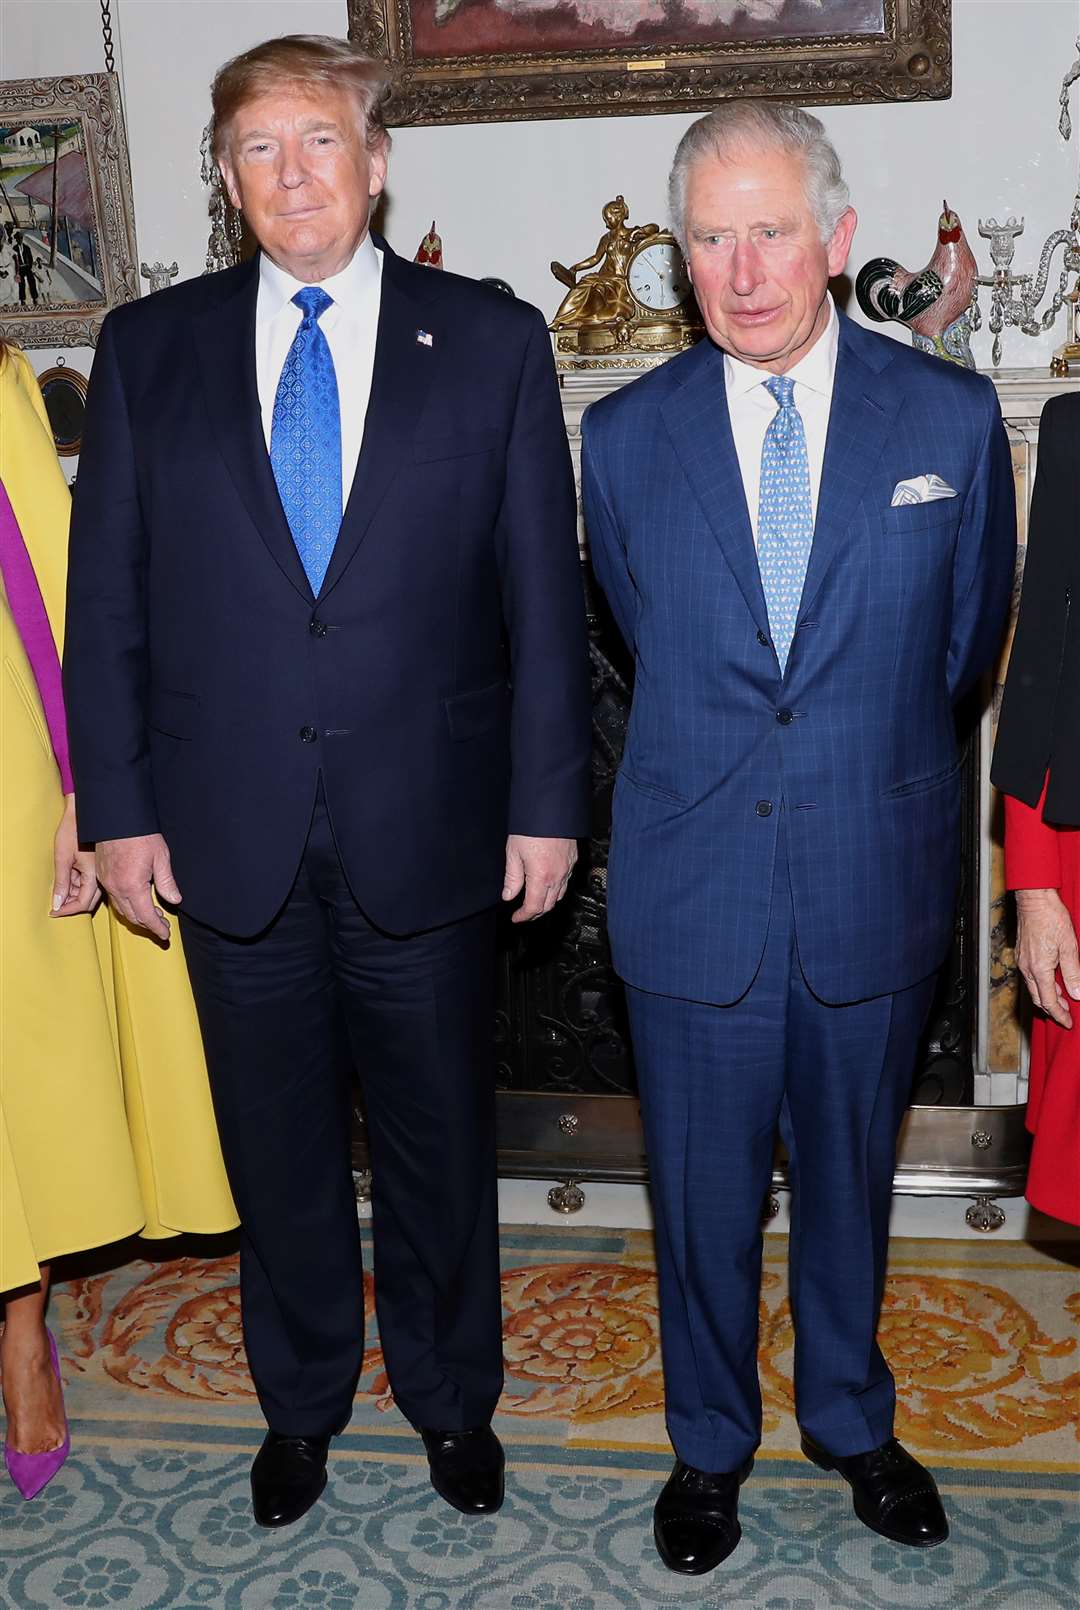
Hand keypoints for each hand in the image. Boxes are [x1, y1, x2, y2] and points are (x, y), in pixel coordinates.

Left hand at [51, 795, 100, 916]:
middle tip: (56, 904)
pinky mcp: (97, 866)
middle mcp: (101, 875)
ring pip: (88, 893)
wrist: (82, 812)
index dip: (68, 910)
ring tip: (60, 889)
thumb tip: (58, 903)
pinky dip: (77, 885)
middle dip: (71, 905)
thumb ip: (62, 883)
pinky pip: (88, 882)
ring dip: (73, 895)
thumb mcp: (62, 858)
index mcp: (93, 875)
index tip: (55, 912)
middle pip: (88, 901)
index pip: (83, 903)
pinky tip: (68, 879)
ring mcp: (100, 871)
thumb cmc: (72, 830)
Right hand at [96, 832, 180, 940]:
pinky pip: (113, 898)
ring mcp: (106, 882)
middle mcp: (116, 887)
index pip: (146, 916)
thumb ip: (167, 882)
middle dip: (148, 925)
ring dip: (136, 916)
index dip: (157, 928)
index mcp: (132, 886)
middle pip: (132, 916)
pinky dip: (125, 905)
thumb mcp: (161, 857)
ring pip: (121, 909)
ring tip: (152, 917)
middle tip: (162, 927)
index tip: (165, 935)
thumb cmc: (139, 834)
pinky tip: (136, 902)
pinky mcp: (101, 875)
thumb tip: (174, 900)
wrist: (116, 818)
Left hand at [503, 835, 577, 922]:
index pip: (534, 907)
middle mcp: (558, 876)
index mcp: (541, 877)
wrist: (551, 808)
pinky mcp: (573, 860)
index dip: (524, 916)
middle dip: (535, 913)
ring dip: (547, 902)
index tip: (516, 918)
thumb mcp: (513, 853)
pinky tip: (547, 885)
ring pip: (559, 895)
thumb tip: (508, 896)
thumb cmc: (531, 828)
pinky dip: (556, 889)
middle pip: (548, 905)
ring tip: (534, 902)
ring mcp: (568, 868)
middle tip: (523, 914)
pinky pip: (565, 882)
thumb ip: (512, 878)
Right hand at [1015, 887, 1079, 1027]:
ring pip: (1034, 988)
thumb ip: (1073, 974)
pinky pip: (1031, 977)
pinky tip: (1053, 981)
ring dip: (1047, 997)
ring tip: (1062, 1000)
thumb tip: (1077, 994)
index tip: (1068, 1022)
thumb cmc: (1051, 918)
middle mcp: (1027, 968)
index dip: (1059, 1014)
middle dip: (1052, 1009)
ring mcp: (1022, 961)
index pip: (1048, 1001)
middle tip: (1066, 1015)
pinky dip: (1042, 985)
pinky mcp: (1022, 954)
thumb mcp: (1070, 947)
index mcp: (1039, 969)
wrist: (1034, 900)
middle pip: (1038, 998)